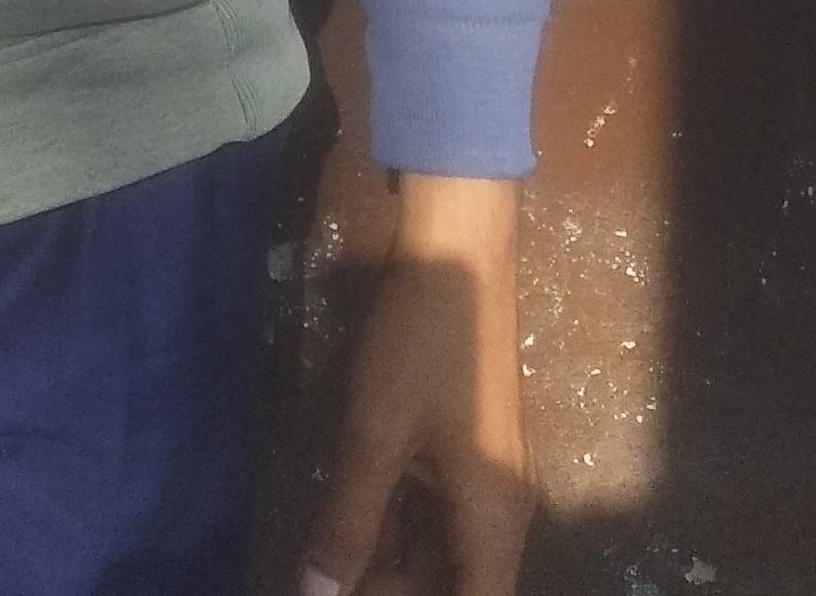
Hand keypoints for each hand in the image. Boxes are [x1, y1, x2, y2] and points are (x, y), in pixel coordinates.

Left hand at [299, 173, 532, 595]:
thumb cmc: (420, 344)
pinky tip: (351, 523)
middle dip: (393, 585)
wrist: (456, 254)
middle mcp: (501, 515)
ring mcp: (486, 483)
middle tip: (329, 574)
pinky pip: (437, 516)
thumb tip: (315, 593)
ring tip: (333, 557)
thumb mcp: (375, 434)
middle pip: (456, 583)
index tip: (356, 592)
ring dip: (392, 561)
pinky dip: (397, 527)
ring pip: (443, 553)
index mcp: (493, 523)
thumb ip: (349, 522)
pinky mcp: (466, 455)